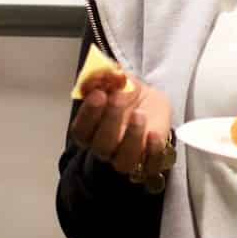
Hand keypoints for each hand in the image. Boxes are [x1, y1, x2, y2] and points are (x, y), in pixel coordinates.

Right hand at [68, 68, 174, 186]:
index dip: (88, 114)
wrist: (153, 105)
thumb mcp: (118, 79)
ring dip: (131, 138)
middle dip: (109, 121)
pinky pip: (150, 166)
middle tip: (117, 98)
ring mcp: (127, 157)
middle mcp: (105, 148)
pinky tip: (154, 134)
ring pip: (123, 161)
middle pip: (101, 146)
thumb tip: (105, 71)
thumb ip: (108, 76)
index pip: (81, 130)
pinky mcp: (149, 162)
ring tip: (139, 115)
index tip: (98, 94)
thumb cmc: (129, 95)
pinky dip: (153, 151)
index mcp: (91, 130)